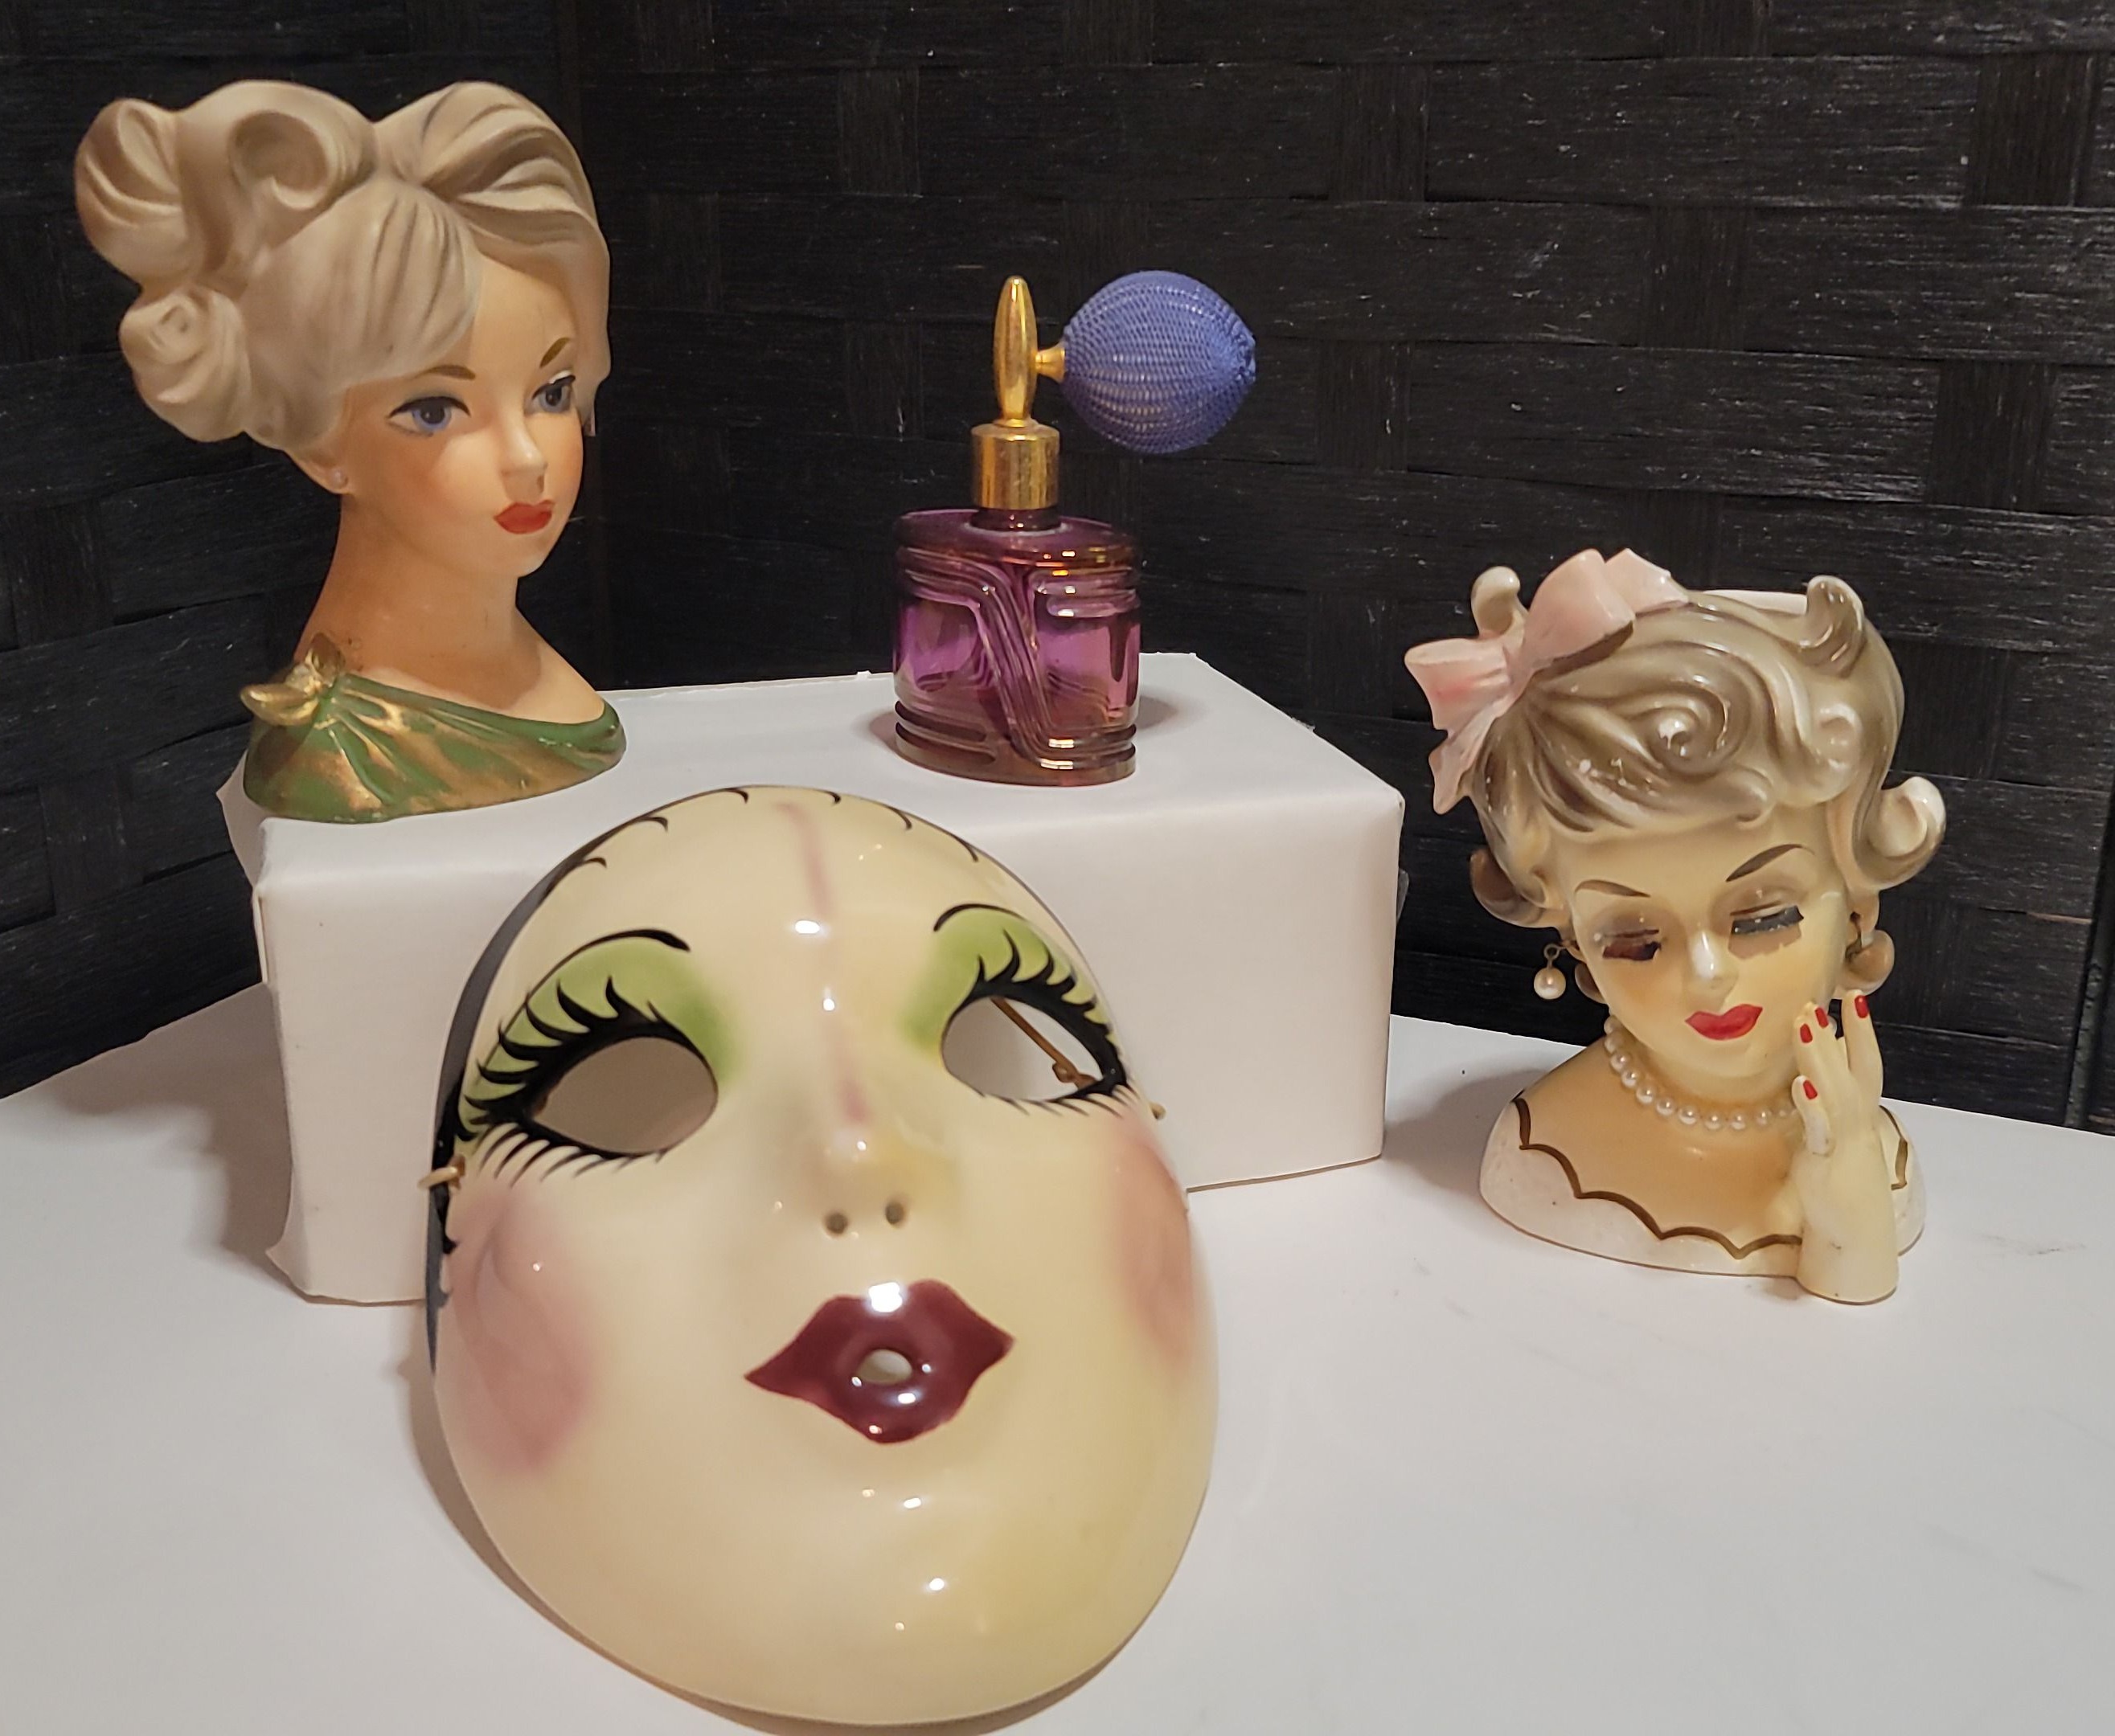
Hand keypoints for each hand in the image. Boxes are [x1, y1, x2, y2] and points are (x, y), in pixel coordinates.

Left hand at [1788, 998, 1899, 1303]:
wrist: (1854, 1232)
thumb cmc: (1839, 1180)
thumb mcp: (1834, 1132)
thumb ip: (1828, 1100)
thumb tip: (1817, 1065)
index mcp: (1858, 1114)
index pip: (1863, 1065)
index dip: (1861, 1032)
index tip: (1854, 996)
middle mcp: (1856, 1122)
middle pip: (1854, 1070)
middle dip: (1844, 1034)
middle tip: (1827, 998)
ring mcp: (1843, 1141)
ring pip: (1835, 1091)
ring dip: (1820, 1056)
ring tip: (1807, 1023)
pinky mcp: (1825, 1163)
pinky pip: (1819, 1130)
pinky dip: (1812, 1107)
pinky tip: (1801, 1084)